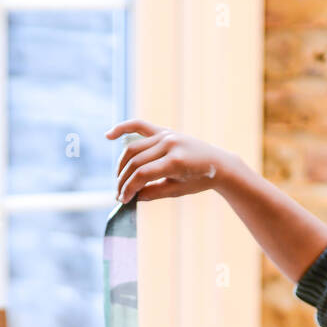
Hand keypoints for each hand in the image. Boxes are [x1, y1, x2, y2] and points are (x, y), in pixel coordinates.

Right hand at [107, 120, 236, 203]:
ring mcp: (166, 135)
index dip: (129, 189)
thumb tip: (130, 196)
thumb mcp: (176, 190)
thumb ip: (152, 192)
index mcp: (175, 161)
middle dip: (123, 180)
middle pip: (135, 162)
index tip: (123, 200)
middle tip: (119, 195)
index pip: (142, 175)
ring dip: (121, 165)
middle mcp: (169, 144)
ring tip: (120, 181)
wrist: (218, 163)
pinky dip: (123, 128)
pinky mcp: (164, 131)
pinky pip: (139, 126)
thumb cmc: (199, 180)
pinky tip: (108, 136)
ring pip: (133, 148)